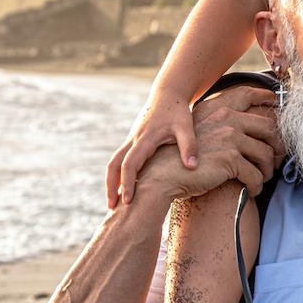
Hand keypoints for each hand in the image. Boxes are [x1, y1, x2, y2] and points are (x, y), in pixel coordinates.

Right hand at [106, 93, 197, 207]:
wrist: (168, 94)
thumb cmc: (178, 111)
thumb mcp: (186, 126)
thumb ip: (190, 145)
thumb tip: (191, 167)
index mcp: (145, 138)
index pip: (130, 163)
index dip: (127, 183)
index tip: (127, 201)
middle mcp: (133, 140)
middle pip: (113, 165)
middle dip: (111, 186)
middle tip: (111, 208)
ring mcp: (131, 140)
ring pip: (114, 162)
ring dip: (112, 182)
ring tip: (114, 203)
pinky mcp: (133, 141)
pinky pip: (121, 159)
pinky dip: (119, 175)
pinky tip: (124, 188)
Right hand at [138, 86, 281, 202]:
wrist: (161, 175)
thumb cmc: (180, 158)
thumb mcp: (199, 131)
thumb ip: (219, 124)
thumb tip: (244, 128)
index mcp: (218, 108)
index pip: (248, 95)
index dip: (267, 98)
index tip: (279, 106)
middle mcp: (226, 118)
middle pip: (269, 127)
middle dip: (278, 146)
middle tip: (276, 160)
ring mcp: (229, 137)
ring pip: (266, 154)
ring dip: (267, 170)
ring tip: (262, 179)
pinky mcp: (230, 159)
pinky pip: (256, 174)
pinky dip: (256, 185)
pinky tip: (251, 190)